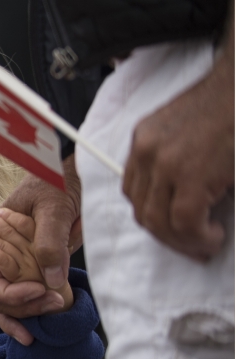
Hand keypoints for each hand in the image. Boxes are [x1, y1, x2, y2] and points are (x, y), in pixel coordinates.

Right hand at [0, 157, 80, 342]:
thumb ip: (49, 241)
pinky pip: (26, 302)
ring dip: (27, 316)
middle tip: (54, 302)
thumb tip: (51, 280)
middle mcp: (2, 259)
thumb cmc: (57, 182)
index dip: (9, 293)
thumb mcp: (53, 207)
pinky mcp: (38, 271)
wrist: (74, 173)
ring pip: (9, 305)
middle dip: (22, 307)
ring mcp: (19, 267)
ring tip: (51, 318)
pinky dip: (29, 317)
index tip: (38, 290)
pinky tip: (35, 334)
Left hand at [123, 37, 233, 260]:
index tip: (174, 230)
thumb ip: (174, 160)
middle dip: (167, 237)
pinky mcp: (190, 174)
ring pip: (158, 222)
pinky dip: (198, 237)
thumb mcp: (187, 131)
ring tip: (205, 244)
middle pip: (142, 211)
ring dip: (182, 242)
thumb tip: (180, 202)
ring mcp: (165, 164)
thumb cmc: (227, 109)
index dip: (153, 217)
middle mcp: (146, 152)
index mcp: (143, 140)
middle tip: (192, 247)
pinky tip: (213, 236)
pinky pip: (184, 220)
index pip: (133, 192)